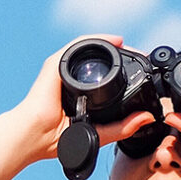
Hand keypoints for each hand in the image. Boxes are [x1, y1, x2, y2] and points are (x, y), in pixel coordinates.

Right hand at [9, 35, 156, 162]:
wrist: (33, 137)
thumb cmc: (55, 139)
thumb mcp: (98, 133)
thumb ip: (122, 128)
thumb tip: (147, 118)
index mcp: (79, 92)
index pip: (103, 76)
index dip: (123, 71)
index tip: (142, 70)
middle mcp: (70, 78)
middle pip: (98, 58)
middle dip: (121, 55)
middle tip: (142, 57)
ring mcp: (62, 69)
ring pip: (91, 48)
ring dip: (113, 44)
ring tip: (133, 48)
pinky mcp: (56, 64)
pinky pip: (79, 45)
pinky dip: (98, 39)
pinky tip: (116, 41)